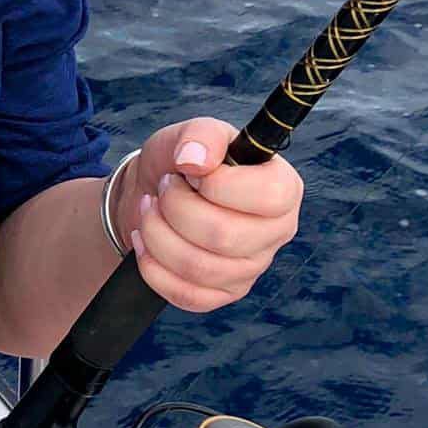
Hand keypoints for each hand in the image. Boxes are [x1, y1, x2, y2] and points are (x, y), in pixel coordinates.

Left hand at [118, 117, 301, 312]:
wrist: (153, 191)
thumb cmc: (181, 161)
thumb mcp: (190, 133)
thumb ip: (200, 136)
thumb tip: (194, 160)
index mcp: (282, 189)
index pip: (269, 197)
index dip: (218, 184)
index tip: (190, 170)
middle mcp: (275, 232)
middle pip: (224, 236)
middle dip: (175, 206)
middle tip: (164, 187)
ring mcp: (251, 269)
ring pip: (199, 267)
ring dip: (157, 232)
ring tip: (151, 208)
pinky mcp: (224, 294)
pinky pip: (185, 293)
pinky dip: (152, 264)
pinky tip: (145, 239)